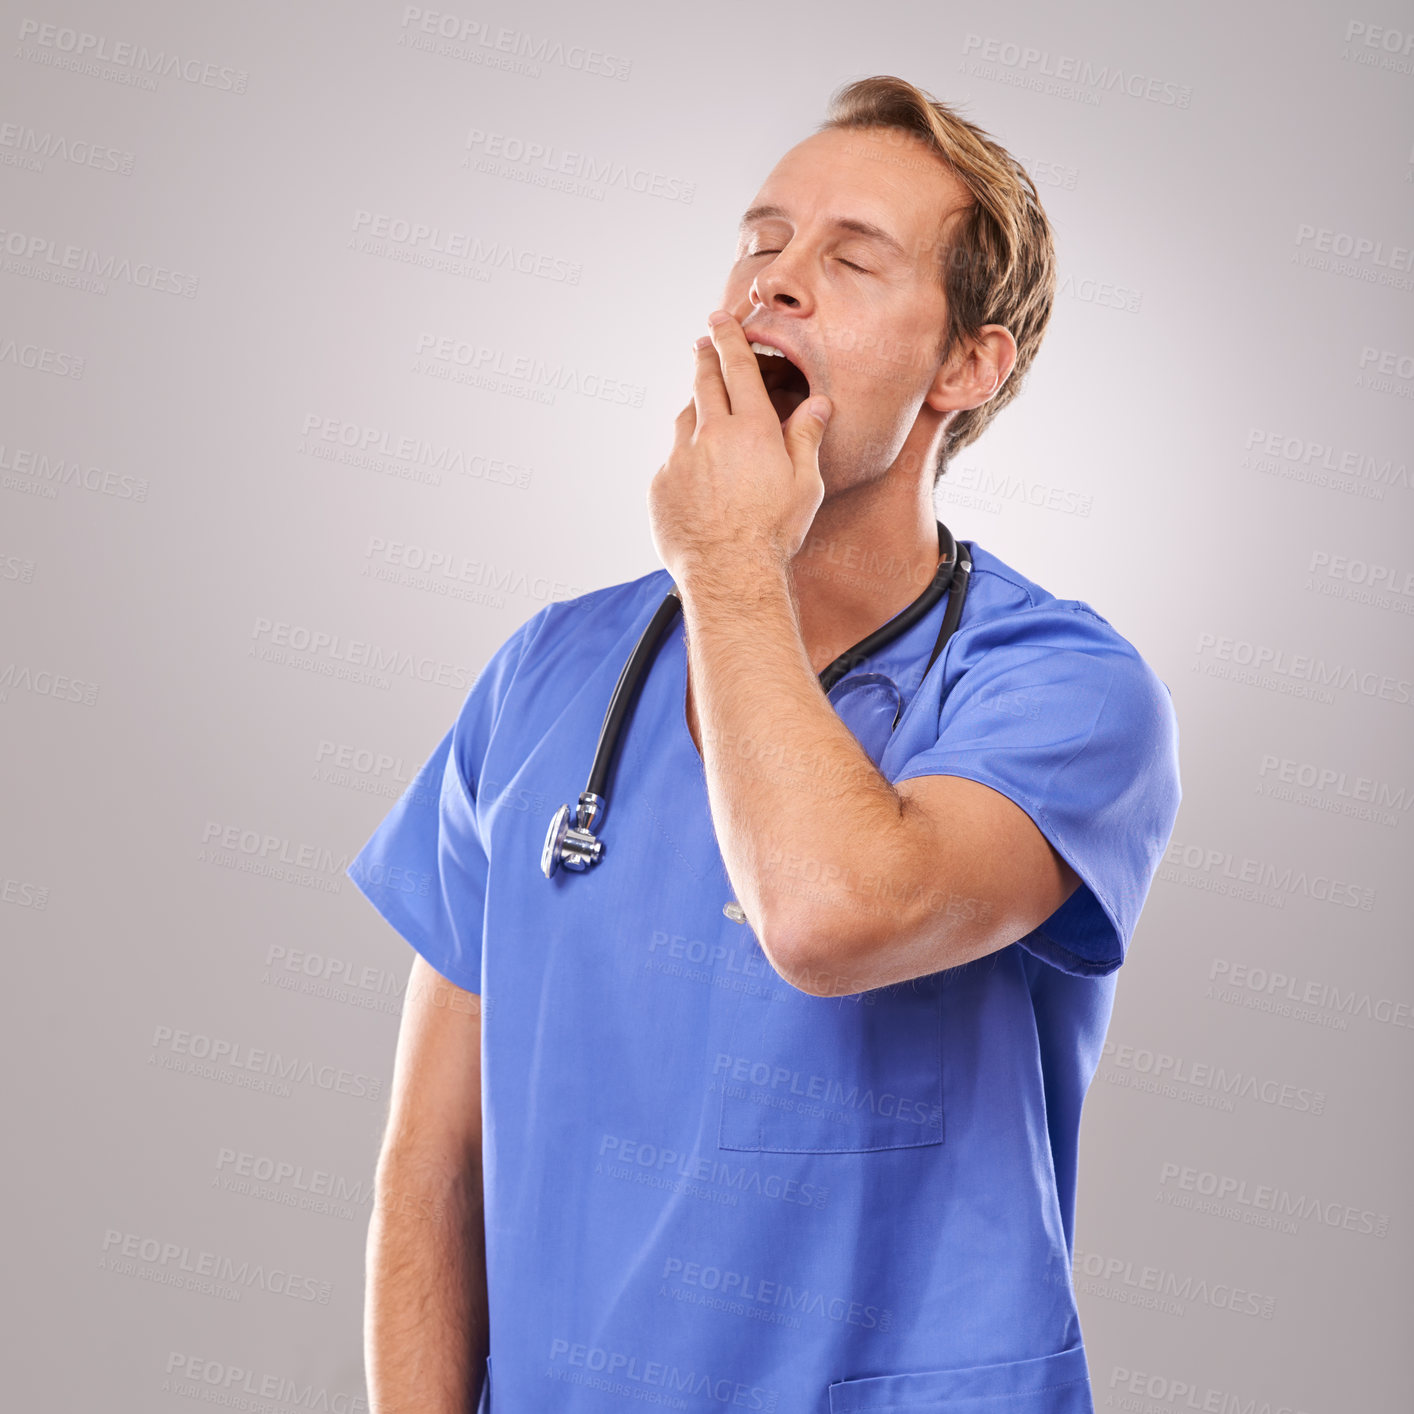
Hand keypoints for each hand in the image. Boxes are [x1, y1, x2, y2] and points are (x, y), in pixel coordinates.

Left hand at [647, 306, 831, 588]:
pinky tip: (698, 477)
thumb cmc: (774, 533)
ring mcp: (679, 460)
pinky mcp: (661, 486)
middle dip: (704, 357)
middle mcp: (710, 435)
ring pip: (685, 420)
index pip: (738, 368)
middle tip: (703, 343)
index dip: (729, 339)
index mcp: (750, 429)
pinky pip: (672, 462)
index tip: (720, 320)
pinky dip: (685, 460)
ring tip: (703, 410)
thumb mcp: (804, 484)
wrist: (729, 573)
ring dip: (695, 409)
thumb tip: (818, 404)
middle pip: (703, 382)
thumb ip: (806, 438)